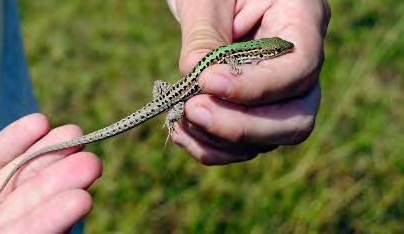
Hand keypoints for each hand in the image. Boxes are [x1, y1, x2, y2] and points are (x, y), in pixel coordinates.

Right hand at [0, 114, 101, 232]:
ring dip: (39, 157)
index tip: (81, 200)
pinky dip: (8, 143)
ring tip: (72, 135)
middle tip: (90, 161)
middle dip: (52, 185)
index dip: (45, 222)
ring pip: (4, 182)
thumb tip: (30, 230)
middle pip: (15, 210)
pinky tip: (38, 124)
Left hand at [167, 0, 329, 164]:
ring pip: (270, 139)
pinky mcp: (257, 113)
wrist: (212, 1)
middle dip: (241, 125)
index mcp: (303, 20)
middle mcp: (302, 65)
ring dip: (221, 140)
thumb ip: (204, 37)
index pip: (300, 69)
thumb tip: (194, 81)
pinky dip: (211, 147)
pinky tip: (181, 131)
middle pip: (295, 117)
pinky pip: (244, 146)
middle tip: (193, 110)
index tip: (208, 82)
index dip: (256, 86)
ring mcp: (283, 95)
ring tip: (182, 118)